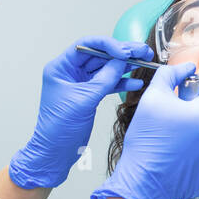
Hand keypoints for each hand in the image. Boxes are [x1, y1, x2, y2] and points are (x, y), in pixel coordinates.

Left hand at [9, 37, 154, 189]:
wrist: (55, 152)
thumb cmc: (58, 128)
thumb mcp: (84, 100)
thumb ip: (104, 79)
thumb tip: (121, 61)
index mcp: (61, 68)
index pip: (86, 46)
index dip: (107, 45)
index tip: (125, 51)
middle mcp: (70, 72)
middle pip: (99, 55)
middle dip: (122, 53)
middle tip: (142, 51)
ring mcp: (80, 83)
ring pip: (106, 68)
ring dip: (125, 66)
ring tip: (144, 62)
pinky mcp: (90, 95)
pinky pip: (108, 83)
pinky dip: (122, 82)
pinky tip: (136, 81)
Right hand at [91, 63, 198, 198]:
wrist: (145, 181)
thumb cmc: (147, 141)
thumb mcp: (152, 98)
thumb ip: (170, 75)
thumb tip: (187, 66)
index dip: (197, 96)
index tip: (184, 104)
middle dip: (197, 117)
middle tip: (175, 126)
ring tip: (176, 145)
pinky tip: (181, 159)